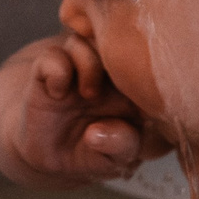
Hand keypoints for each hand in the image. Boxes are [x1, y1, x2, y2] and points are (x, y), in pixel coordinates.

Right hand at [0, 33, 166, 188]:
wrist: (47, 154)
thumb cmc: (90, 151)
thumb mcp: (113, 159)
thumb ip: (120, 146)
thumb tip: (99, 133)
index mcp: (135, 87)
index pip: (151, 67)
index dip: (149, 76)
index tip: (143, 100)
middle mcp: (109, 70)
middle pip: (125, 40)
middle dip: (122, 58)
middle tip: (119, 84)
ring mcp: (78, 66)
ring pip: (91, 38)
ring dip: (91, 63)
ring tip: (88, 94)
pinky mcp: (47, 70)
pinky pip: (54, 55)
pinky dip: (57, 70)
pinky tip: (58, 93)